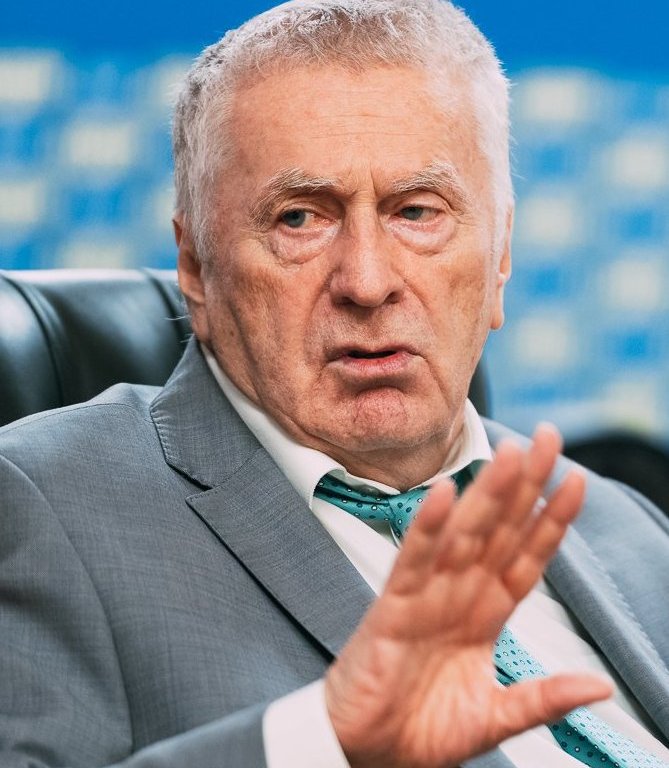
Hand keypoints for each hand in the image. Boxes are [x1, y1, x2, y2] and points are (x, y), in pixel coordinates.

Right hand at [325, 424, 612, 767]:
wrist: (366, 754)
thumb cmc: (421, 730)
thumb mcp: (493, 717)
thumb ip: (542, 699)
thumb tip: (599, 687)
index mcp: (485, 616)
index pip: (526, 557)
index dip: (552, 521)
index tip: (576, 482)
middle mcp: (459, 596)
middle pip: (500, 531)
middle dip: (525, 486)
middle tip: (546, 437)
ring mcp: (426, 597)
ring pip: (462, 535)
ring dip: (486, 495)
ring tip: (509, 454)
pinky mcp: (392, 609)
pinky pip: (411, 562)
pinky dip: (425, 529)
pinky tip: (442, 496)